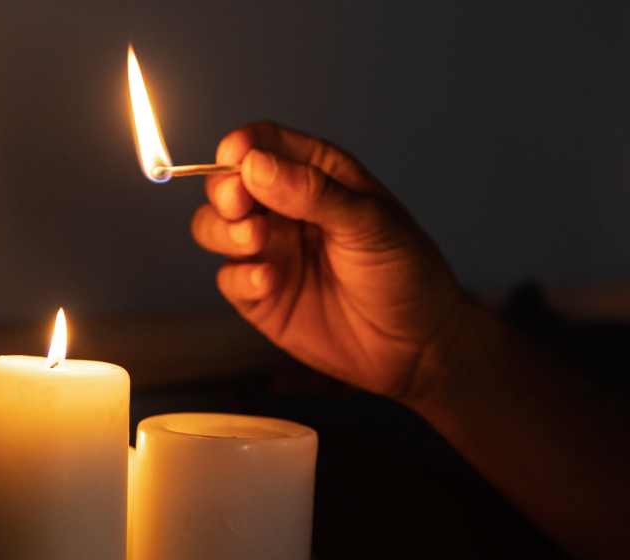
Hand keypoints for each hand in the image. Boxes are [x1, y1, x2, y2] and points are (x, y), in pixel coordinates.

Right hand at [192, 121, 468, 400]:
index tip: (235, 159)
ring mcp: (271, 252)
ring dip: (224, 231)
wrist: (415, 346)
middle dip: (225, 191)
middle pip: (228, 185)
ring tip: (257, 240)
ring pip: (215, 229)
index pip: (265, 144)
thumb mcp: (369, 223)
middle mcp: (286, 210)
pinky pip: (228, 279)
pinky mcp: (261, 296)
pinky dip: (240, 277)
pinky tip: (270, 281)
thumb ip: (313, 192)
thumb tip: (256, 166)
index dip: (243, 146)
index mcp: (316, 176)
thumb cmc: (406, 274)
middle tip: (240, 205)